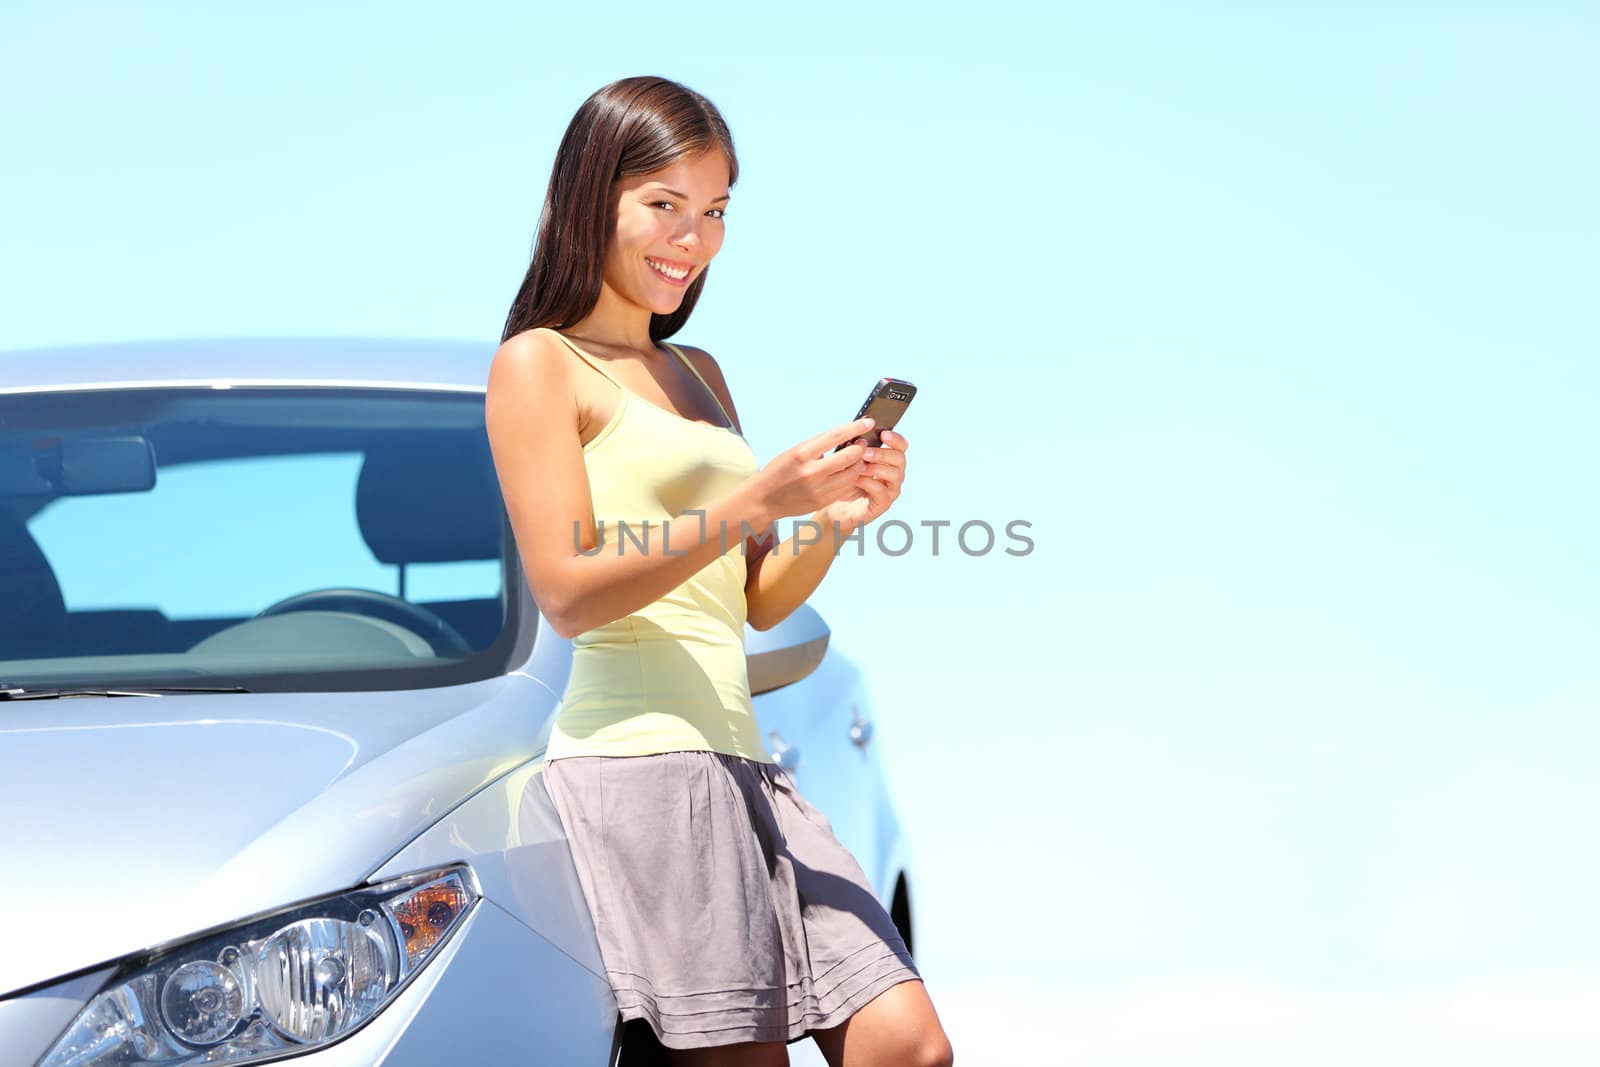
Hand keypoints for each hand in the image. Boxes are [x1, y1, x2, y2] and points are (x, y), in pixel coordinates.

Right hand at [749, 416, 876, 525]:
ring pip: (852, 474)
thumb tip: (844, 436)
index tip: (868, 422)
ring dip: (859, 464)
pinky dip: (851, 478)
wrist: (763, 499)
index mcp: (802, 453)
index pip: (835, 436)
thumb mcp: (793, 452)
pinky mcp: (822, 501)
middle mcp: (811, 471)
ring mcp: (818, 489)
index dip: (855, 428)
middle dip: (860, 448)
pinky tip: (849, 473)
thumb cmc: (778, 471)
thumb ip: (817, 446)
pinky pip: (846, 488)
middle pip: (849, 456)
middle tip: (862, 444)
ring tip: (856, 459)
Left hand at [815, 428, 907, 536]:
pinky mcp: (882, 504)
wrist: (832, 505)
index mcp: (888, 460)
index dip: (896, 439)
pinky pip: (883, 492)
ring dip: (876, 468)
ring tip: (859, 466)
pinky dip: (870, 483)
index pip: (901, 446)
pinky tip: (856, 480)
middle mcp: (893, 474)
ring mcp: (890, 490)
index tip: (883, 434)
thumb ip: (856, 446)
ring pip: (895, 475)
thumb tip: (857, 430)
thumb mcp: (846, 459)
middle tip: (865, 452)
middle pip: (900, 459)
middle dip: (883, 453)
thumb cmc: (840, 479)